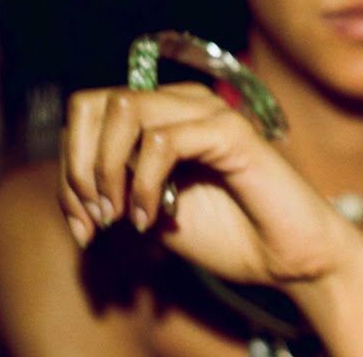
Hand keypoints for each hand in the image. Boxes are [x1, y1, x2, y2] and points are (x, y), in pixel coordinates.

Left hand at [59, 83, 361, 286]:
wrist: (290, 259)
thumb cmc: (230, 234)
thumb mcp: (151, 211)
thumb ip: (116, 187)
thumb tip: (75, 184)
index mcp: (162, 116)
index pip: (90, 112)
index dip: (72, 166)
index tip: (81, 223)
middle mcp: (182, 103)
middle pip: (97, 103)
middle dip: (81, 166)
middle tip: (96, 218)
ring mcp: (208, 112)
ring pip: (124, 110)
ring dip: (108, 171)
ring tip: (122, 216)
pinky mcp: (230, 131)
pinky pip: (163, 141)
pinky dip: (143, 184)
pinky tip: (151, 218)